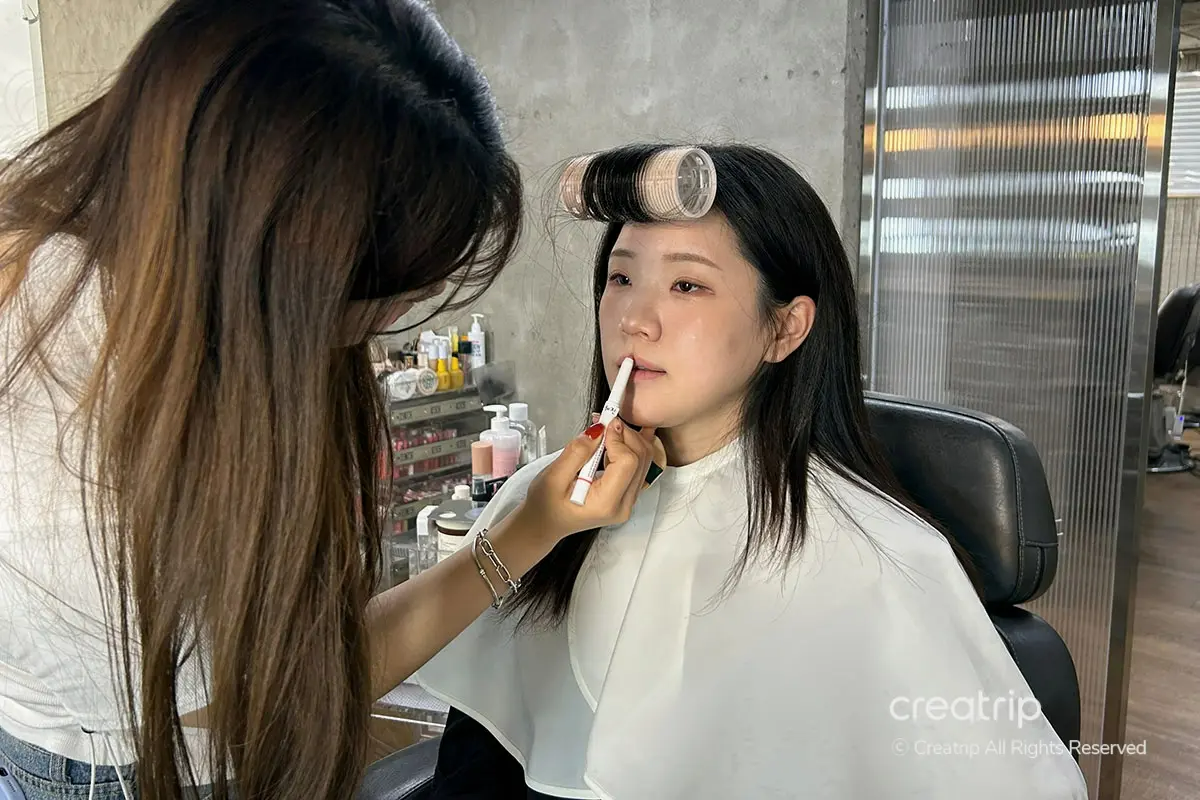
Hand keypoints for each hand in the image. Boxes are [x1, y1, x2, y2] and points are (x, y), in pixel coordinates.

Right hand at [519, 418, 663, 542]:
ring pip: (644, 461)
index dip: (618, 438)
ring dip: (629, 439)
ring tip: (607, 429)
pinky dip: (630, 447)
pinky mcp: (627, 495)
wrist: (546, 523)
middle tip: (605, 421)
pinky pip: (639, 466)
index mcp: (606, 503)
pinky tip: (617, 438)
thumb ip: (577, 452)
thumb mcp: (553, 476)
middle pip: (641, 459)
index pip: (627, 463)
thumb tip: (598, 430)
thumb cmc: (545, 504)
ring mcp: (628, 501)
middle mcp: (623, 505)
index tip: (603, 424)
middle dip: (626, 434)